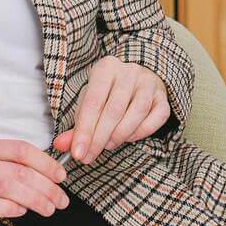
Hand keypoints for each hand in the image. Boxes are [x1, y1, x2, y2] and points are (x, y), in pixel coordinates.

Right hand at [0, 137, 69, 225]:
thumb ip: (12, 168)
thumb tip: (51, 174)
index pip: (21, 149)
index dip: (46, 163)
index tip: (61, 177)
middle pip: (18, 170)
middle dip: (46, 187)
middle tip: (61, 200)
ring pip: (6, 187)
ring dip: (34, 199)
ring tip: (48, 208)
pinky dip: (9, 208)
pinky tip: (22, 212)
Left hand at [52, 55, 169, 164]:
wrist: (136, 80)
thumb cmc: (108, 93)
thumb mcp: (89, 103)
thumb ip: (76, 126)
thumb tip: (61, 145)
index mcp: (106, 68)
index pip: (93, 102)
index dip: (85, 130)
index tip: (78, 153)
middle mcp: (130, 72)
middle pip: (114, 110)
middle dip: (99, 139)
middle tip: (89, 157)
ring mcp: (149, 83)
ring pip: (136, 114)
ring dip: (119, 136)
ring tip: (108, 145)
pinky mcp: (163, 97)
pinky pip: (155, 119)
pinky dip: (140, 133)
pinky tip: (128, 137)